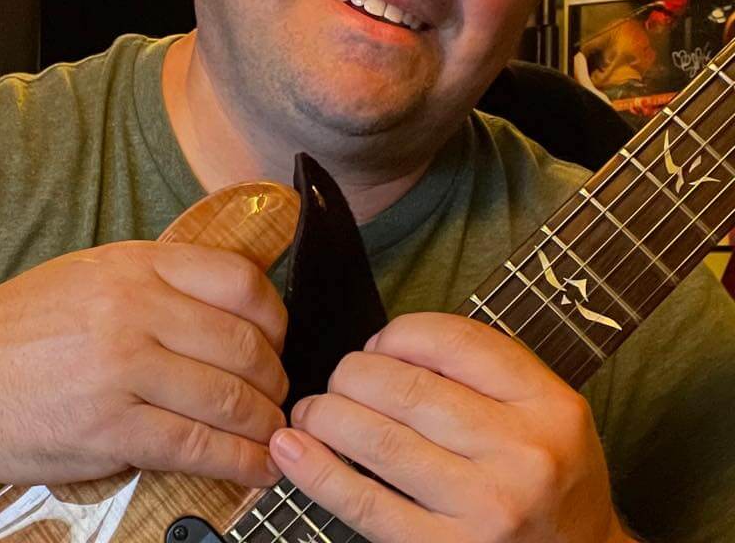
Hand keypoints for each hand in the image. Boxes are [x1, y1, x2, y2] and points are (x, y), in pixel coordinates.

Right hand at [0, 241, 287, 486]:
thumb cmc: (16, 328)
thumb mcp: (88, 275)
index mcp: (135, 265)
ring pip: (228, 397)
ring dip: (263, 422)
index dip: (274, 317)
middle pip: (243, 344)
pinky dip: (238, 461)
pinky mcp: (109, 429)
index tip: (277, 339)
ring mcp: (122, 369)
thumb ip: (155, 280)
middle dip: (274, 377)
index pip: (240, 281)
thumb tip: (225, 302)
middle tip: (276, 393)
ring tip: (271, 433)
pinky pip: (195, 446)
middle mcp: (134, 309)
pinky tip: (254, 467)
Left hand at [269, 312, 630, 542]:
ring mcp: (486, 508)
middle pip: (407, 389)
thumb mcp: (541, 406)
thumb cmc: (549, 474)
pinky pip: (367, 505)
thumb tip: (381, 350)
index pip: (452, 341)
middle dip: (352, 375)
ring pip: (380, 441)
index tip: (376, 345)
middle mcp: (522, 454)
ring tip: (311, 410)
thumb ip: (477, 368)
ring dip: (328, 415)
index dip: (397, 334)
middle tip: (339, 380)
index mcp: (547, 404)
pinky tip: (294, 449)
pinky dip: (319, 472)